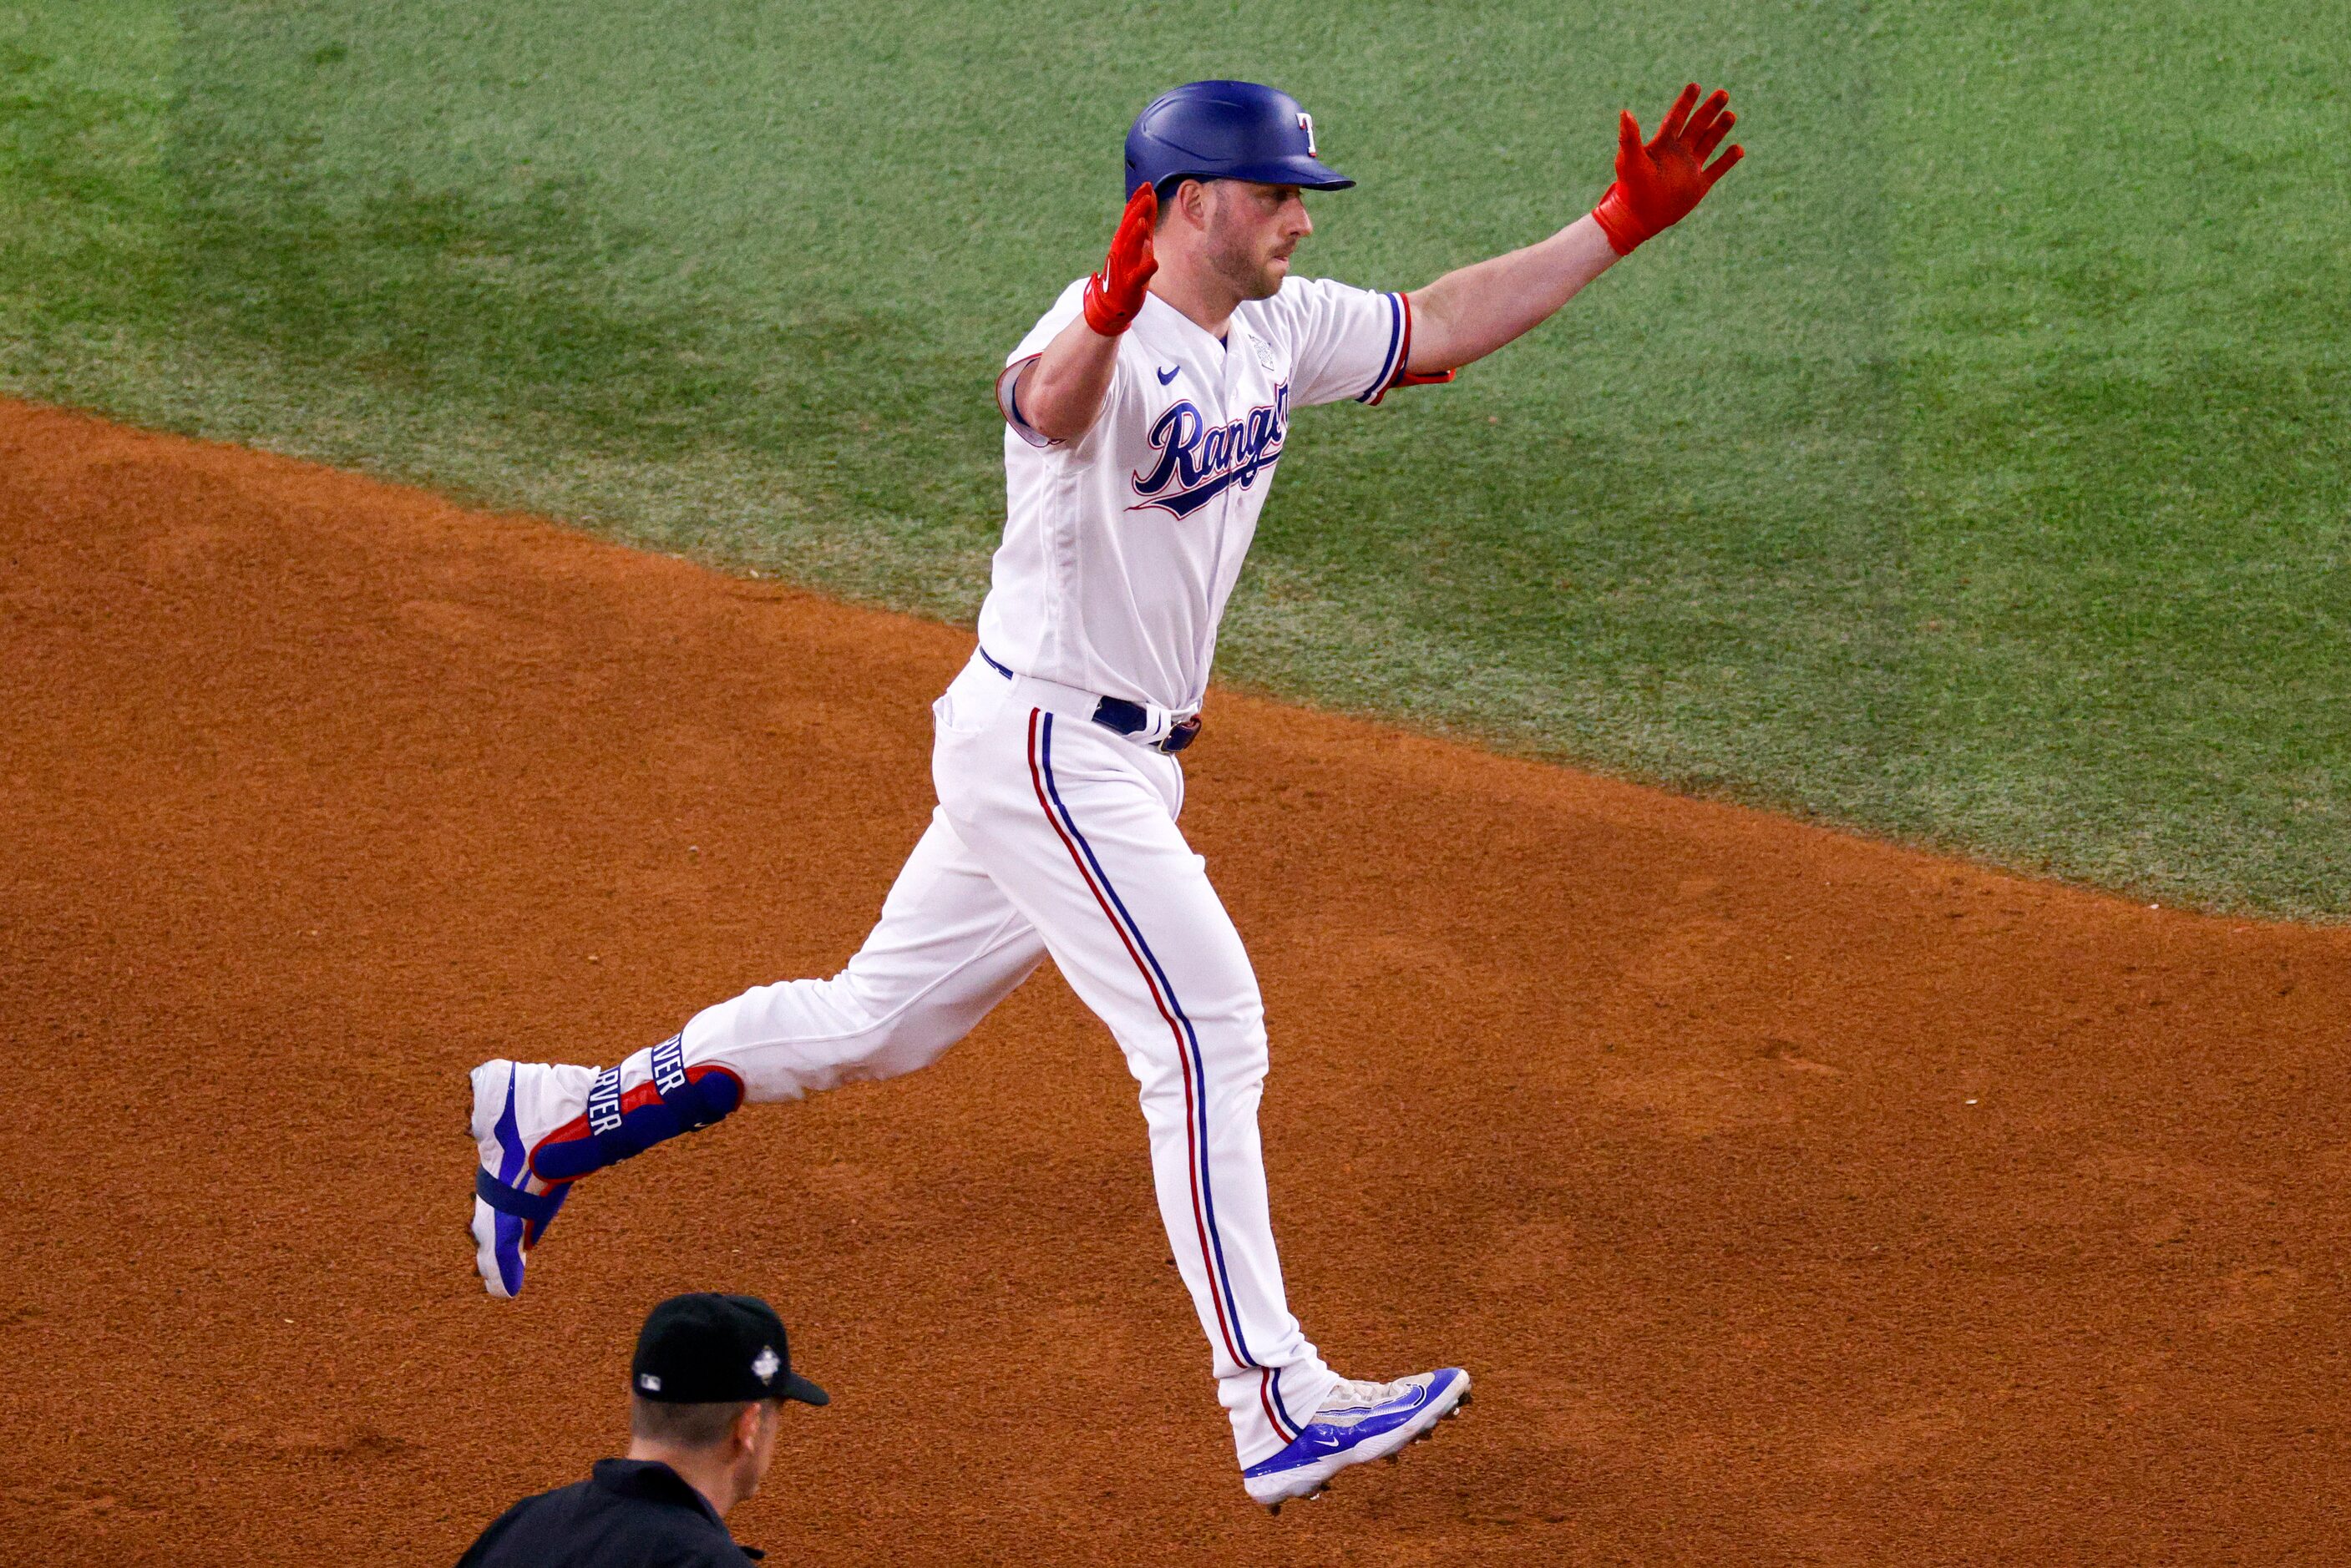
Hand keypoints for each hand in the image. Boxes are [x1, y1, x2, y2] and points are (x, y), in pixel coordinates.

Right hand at [1082, 184, 1159, 334]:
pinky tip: (1153, 262)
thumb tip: (1148, 202)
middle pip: (1129, 228)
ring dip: (1135, 235)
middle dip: (1137, 211)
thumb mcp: (1137, 247)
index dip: (1139, 202)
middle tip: (1146, 195)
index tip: (1147, 185)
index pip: (1132, 218)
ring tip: (1141, 222)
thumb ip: (1143, 226)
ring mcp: (1125, 267)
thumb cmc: (1126, 274)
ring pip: (1129, 249)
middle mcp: (1122, 251)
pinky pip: (1137, 276)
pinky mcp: (1129, 285)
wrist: (1112, 306)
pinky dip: (1145, 268)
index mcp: (1125, 241)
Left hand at [1589, 82, 1743, 254]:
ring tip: (1730, 115)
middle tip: (1723, 93)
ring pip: (1708, 143)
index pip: (1676, 118)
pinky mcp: (1698, 186)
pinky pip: (1716, 170)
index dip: (1686, 102)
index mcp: (1662, 145)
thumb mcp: (1630, 161)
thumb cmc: (1630, 189)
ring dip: (1719, 129)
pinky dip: (1727, 160)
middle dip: (1709, 110)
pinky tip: (1738, 149)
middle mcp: (1678, 153)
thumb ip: (1629, 137)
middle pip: (1697, 126)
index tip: (1695, 86)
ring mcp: (1689, 168)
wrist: (1636, 219)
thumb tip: (1625, 112)